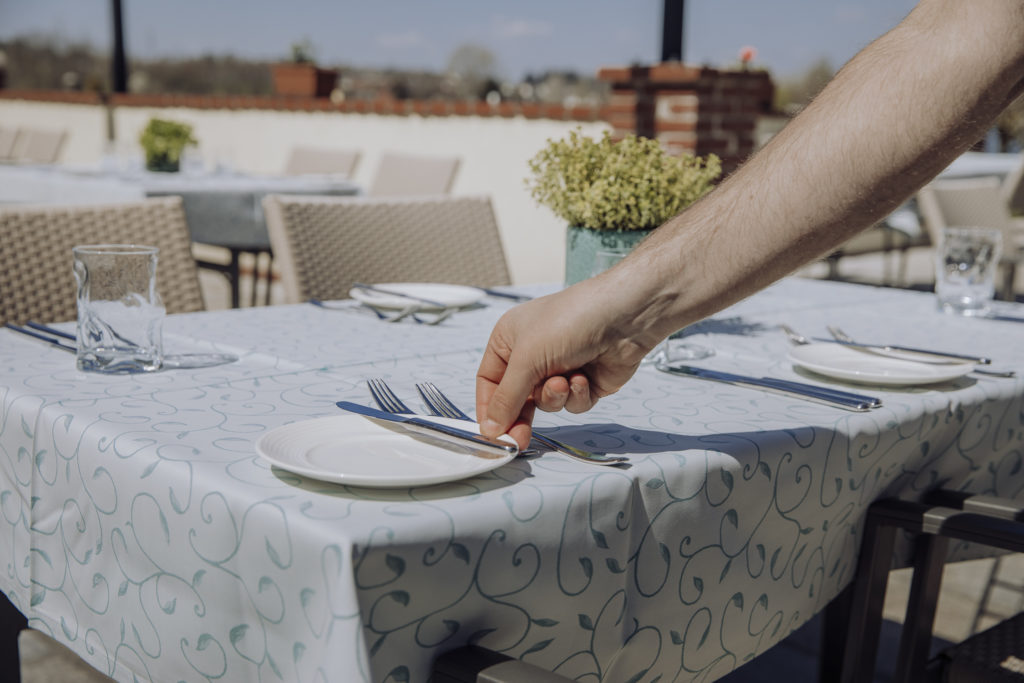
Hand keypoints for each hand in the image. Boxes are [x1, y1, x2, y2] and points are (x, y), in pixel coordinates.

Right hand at [475, 277, 654, 449]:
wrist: (624, 316)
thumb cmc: (570, 321)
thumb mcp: (527, 359)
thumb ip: (506, 398)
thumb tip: (489, 429)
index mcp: (509, 340)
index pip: (489, 382)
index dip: (488, 408)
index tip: (491, 434)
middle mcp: (533, 354)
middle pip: (517, 398)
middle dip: (521, 416)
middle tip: (519, 440)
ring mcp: (560, 368)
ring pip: (546, 403)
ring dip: (554, 397)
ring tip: (564, 380)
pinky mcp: (585, 382)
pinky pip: (572, 403)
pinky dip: (577, 394)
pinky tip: (584, 377)